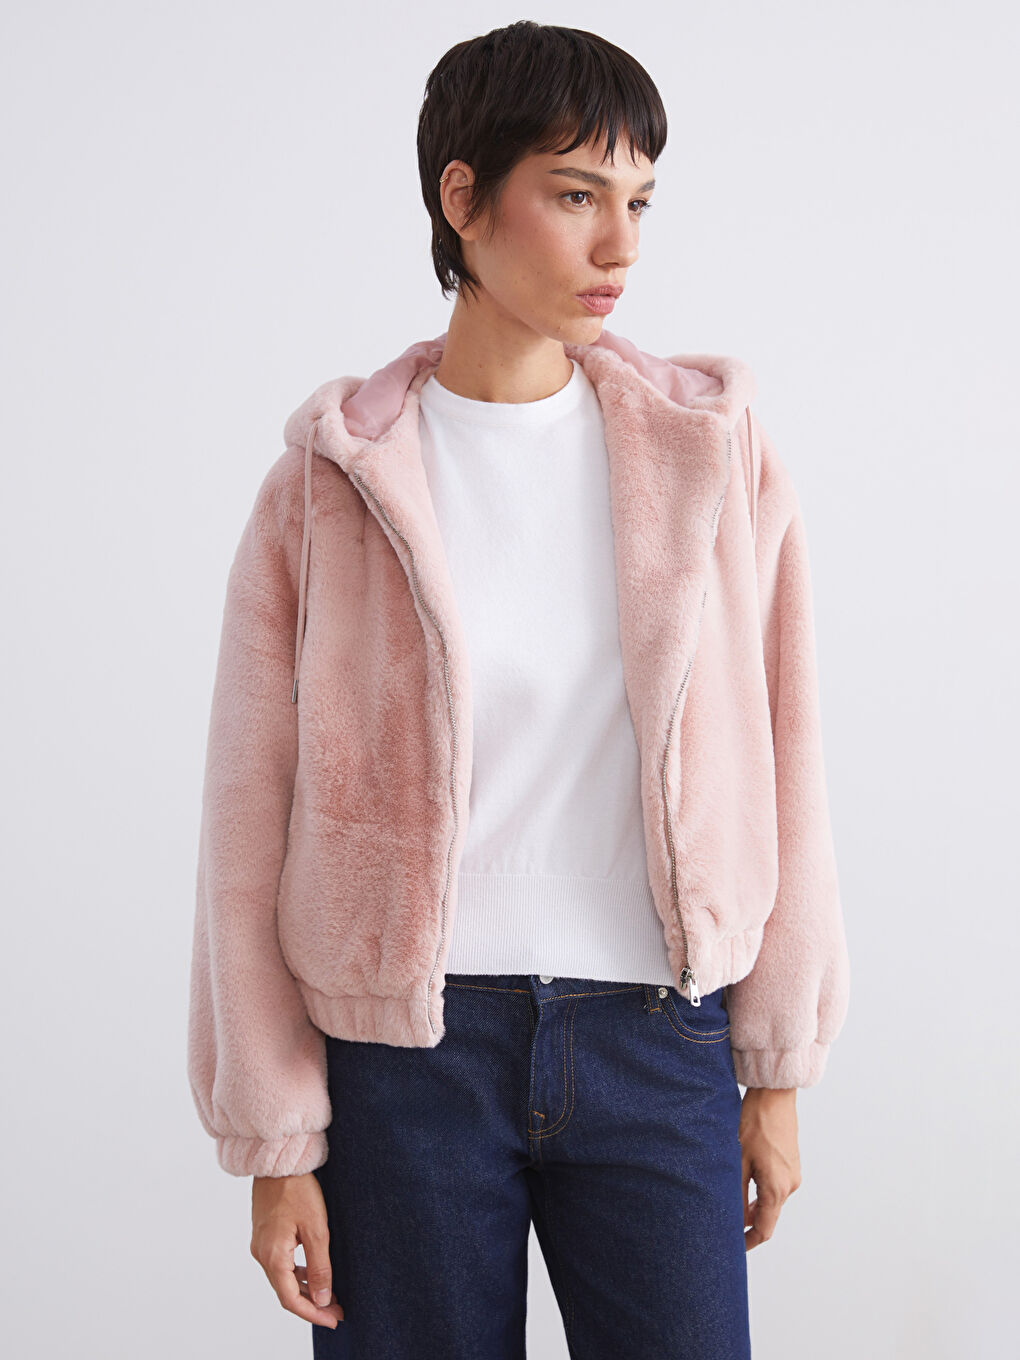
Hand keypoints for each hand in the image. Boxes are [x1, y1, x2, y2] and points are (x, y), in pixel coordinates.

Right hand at [250, 1172, 343, 1328]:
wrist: (279, 1160)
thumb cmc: (297, 1189)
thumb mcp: (316, 1229)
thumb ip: (320, 1267)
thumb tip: (323, 1299)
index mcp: (272, 1256)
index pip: (291, 1300)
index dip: (313, 1313)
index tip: (334, 1319)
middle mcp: (262, 1254)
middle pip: (286, 1292)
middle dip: (312, 1304)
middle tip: (337, 1309)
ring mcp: (261, 1244)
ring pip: (283, 1278)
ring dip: (306, 1289)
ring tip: (330, 1295)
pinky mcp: (265, 1235)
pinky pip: (281, 1264)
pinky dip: (298, 1273)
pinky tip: (314, 1272)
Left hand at [738, 1087, 801, 1249]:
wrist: (774, 1095)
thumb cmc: (754, 1123)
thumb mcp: (738, 1160)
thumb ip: (736, 1194)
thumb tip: (733, 1221)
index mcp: (777, 1189)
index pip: (764, 1229)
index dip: (749, 1242)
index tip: (735, 1249)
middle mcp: (790, 1185)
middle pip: (769, 1216)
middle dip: (749, 1224)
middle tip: (727, 1227)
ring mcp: (793, 1174)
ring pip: (772, 1200)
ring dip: (754, 1206)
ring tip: (733, 1206)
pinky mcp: (791, 1163)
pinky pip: (776, 1186)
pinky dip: (762, 1192)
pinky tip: (746, 1185)